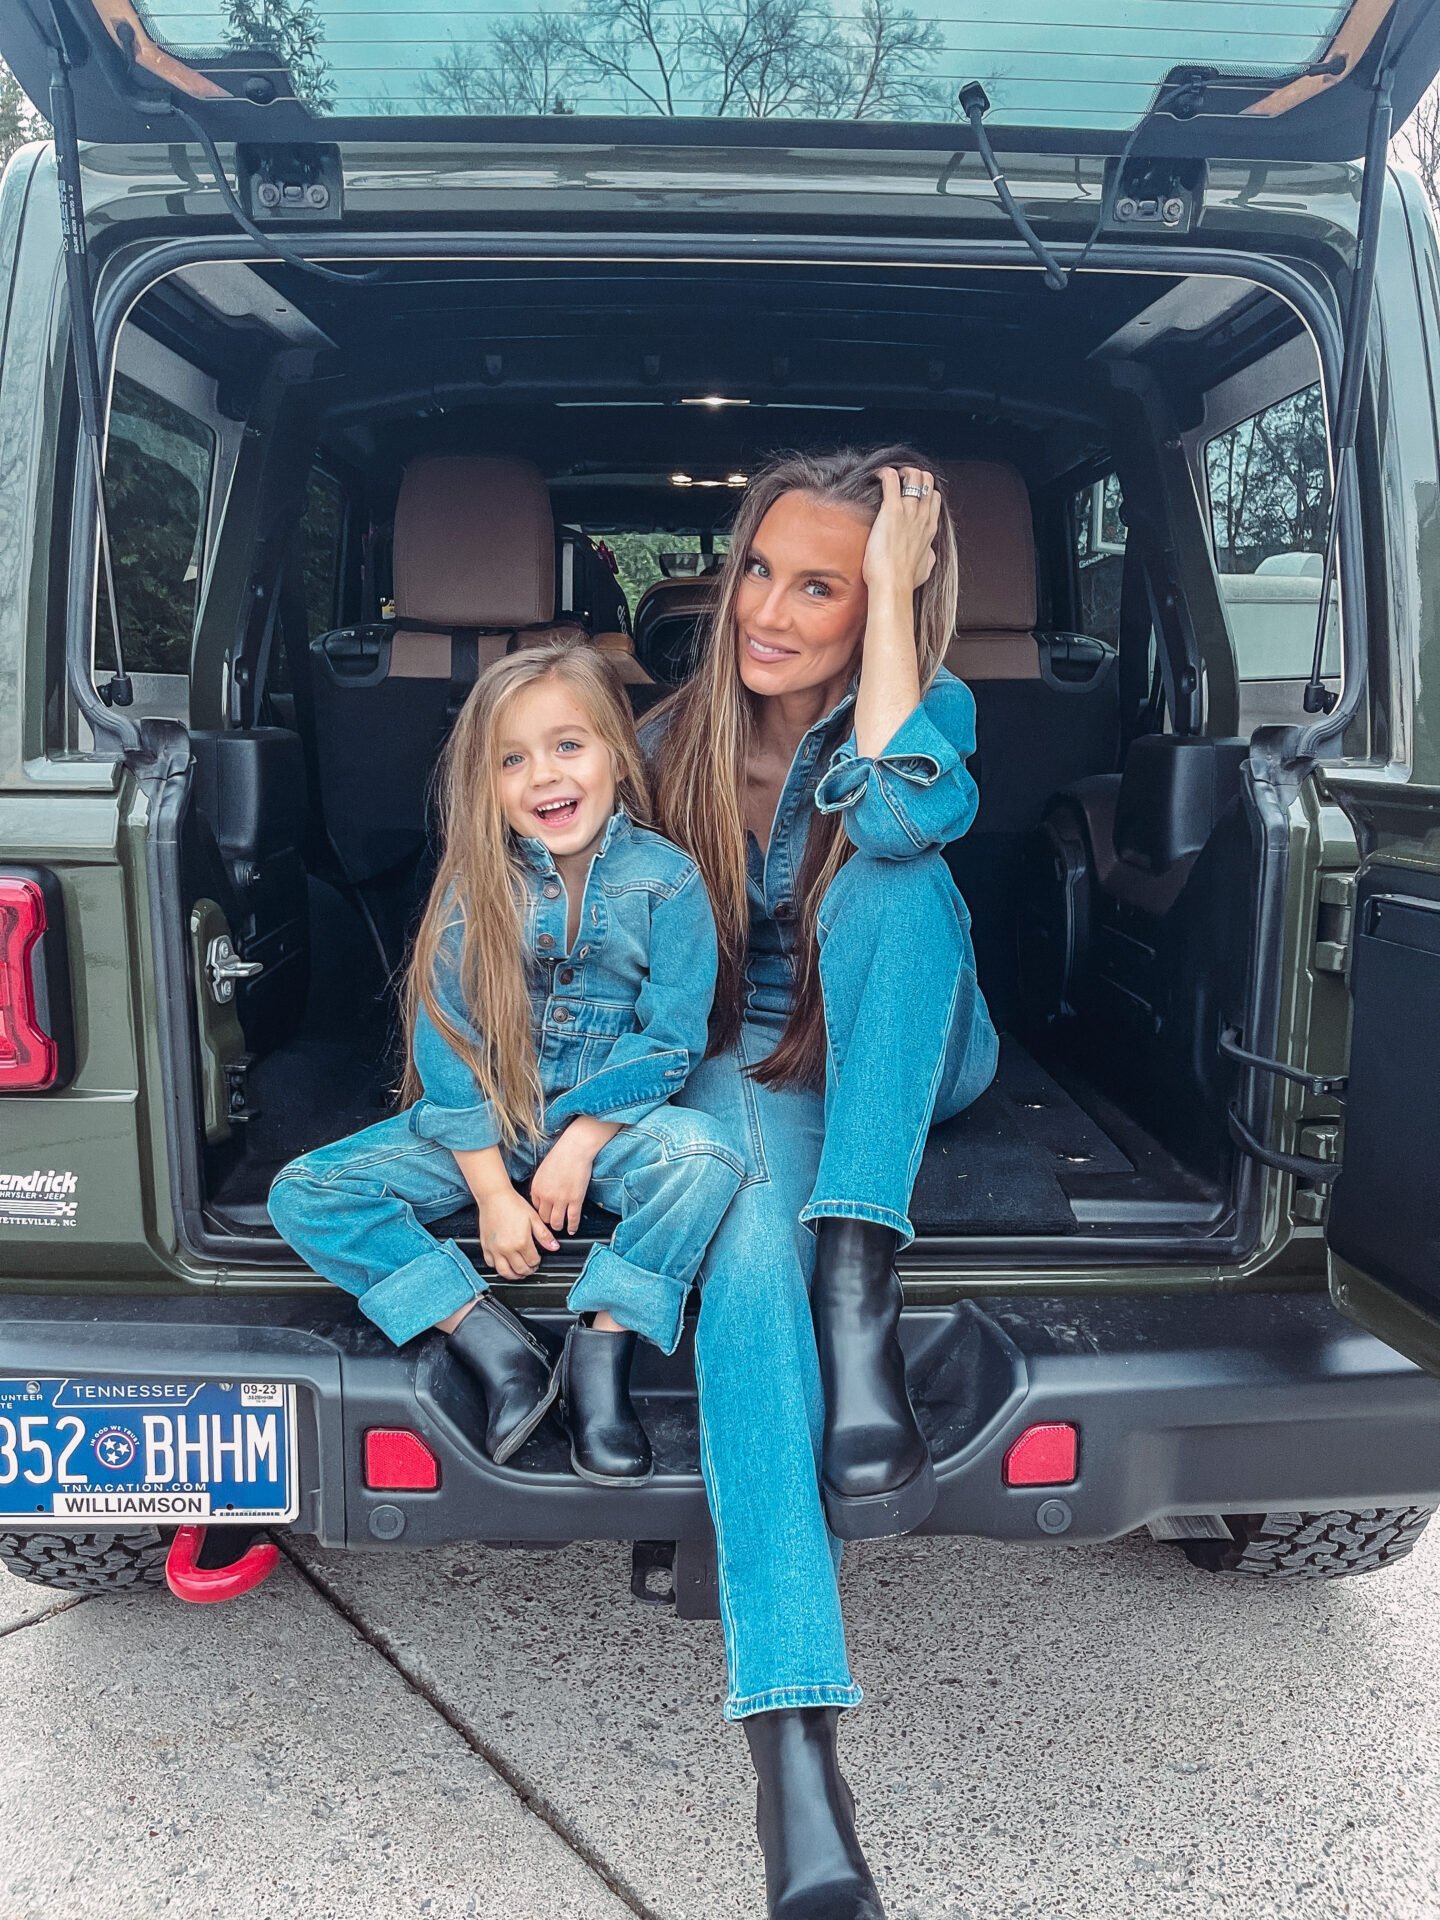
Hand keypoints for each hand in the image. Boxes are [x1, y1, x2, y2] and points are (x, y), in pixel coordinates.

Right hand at [476, 1183, 558, 1278]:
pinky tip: (504, 1264)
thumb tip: (554, 1247)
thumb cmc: (513, 1204)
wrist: (495, 1197)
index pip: (533, 1261)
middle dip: (528, 1271)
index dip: (537, 1262)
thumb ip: (544, 1235)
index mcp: (521, 1242)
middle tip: (530, 1267)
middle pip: (520, 1269)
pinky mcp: (486, 1246)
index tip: (537, 1260)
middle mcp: (507, 1248)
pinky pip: (491, 1263)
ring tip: (519, 1272)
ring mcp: (495, 1249)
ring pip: (504, 1271)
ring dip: (514, 1275)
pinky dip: (498, 1267)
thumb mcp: (534, 1218)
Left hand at [530, 1116, 619, 1235]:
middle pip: (544, 1218)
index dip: (541, 1212)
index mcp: (536, 1188)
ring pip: (557, 1222)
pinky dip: (573, 1226)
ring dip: (559, 1226)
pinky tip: (573, 1229)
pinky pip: (573, 1219)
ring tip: (562, 1227)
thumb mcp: (543, 1170)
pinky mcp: (575, 1200)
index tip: (545, 1214)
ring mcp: (561, 1200)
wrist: (575, 1149)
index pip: (535, 1208)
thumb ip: (541, 1185)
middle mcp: (546, 1196)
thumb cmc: (561, 1155)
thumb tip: (542, 1196)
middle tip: (553, 1222)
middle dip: (548, 1221)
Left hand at [862, 465, 942, 601]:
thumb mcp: (925, 569)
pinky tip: (876, 475)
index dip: (923, 490)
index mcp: (930, 528)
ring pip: (913, 475)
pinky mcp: (892, 510)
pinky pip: (891, 479)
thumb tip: (929, 554)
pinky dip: (884, 473)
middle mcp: (922, 516)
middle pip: (926, 481)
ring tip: (888, 476)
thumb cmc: (905, 580)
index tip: (910, 493)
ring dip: (900, 471)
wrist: (893, 584)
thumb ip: (928, 557)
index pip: (934, 497)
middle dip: (913, 475)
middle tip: (899, 480)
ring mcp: (909, 511)